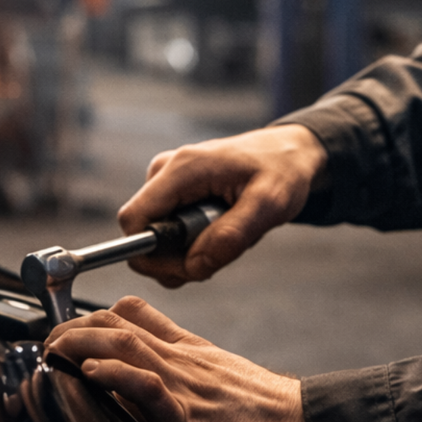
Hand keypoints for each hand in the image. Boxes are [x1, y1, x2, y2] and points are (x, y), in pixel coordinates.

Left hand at [46, 296, 323, 421]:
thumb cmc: (271, 420)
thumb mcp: (223, 382)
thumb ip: (186, 377)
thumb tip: (149, 384)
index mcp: (190, 353)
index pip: (135, 315)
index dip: (92, 316)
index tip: (64, 330)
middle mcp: (183, 361)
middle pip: (118, 323)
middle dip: (72, 329)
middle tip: (44, 345)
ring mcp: (186, 387)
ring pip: (126, 345)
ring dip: (80, 343)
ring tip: (52, 351)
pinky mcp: (191, 420)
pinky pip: (149, 387)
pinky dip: (116, 375)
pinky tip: (93, 374)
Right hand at [119, 124, 327, 286]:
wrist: (288, 154)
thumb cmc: (282, 172)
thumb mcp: (269, 205)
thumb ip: (232, 236)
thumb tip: (194, 265)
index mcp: (182, 169)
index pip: (134, 221)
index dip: (153, 256)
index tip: (191, 267)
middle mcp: (165, 172)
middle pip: (143, 234)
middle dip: (177, 258)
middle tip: (220, 254)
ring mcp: (167, 182)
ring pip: (157, 238)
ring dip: (189, 251)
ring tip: (227, 235)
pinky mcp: (174, 192)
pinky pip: (169, 232)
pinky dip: (193, 242)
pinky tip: (220, 229)